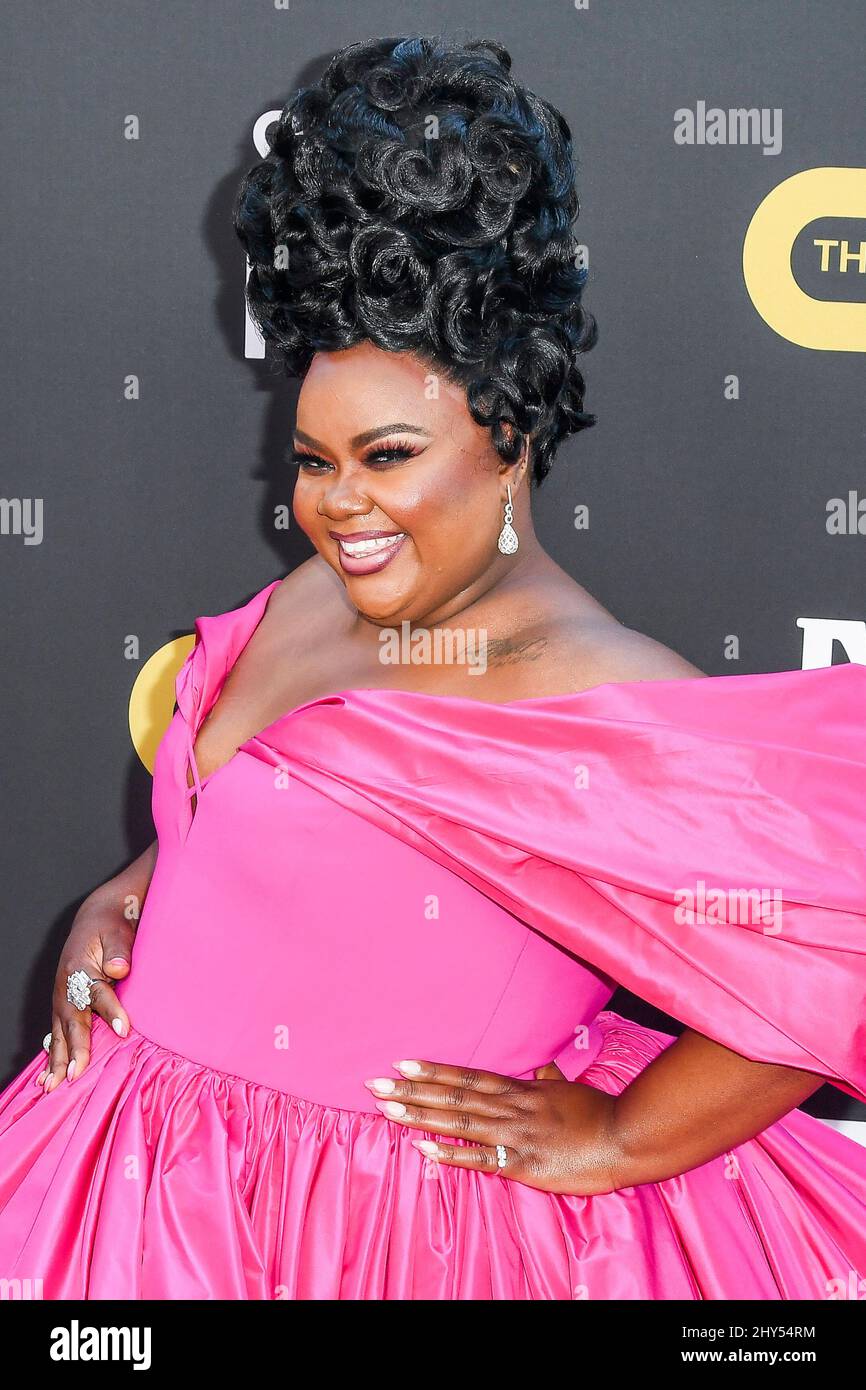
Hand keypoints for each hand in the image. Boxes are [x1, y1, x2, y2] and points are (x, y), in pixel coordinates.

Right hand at [36, 899, 134, 1093]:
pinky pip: (57, 1032)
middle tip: (75, 1076)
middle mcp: (66, 984)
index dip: (111, 1012)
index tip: (125, 1030)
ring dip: (56, 1059)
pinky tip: (49, 1075)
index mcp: (79, 966)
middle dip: (73, 1049)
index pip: (97, 993)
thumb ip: (119, 950)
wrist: (97, 917)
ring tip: (51, 1086)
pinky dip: (54, 1054)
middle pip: (70, 1021)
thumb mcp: (118, 930)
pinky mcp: (64, 1002)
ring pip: (59, 1031)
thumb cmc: (112, 924)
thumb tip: (119, 969)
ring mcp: (61, 995)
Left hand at [363, 1057, 623, 1195]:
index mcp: (520, 1089)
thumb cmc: (599, 1114)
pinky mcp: (523, 1163)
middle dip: (412, 1091)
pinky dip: (451, 1154)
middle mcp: (511, 1107)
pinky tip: (423, 1150)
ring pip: (459, 1122)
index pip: (468, 1077)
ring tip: (387, 1110)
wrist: (626, 1137)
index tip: (401, 1064)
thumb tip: (543, 1068)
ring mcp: (515, 1134)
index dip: (433, 1071)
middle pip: (453, 1096)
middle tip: (374, 1084)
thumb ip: (551, 1079)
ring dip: (420, 1116)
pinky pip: (481, 1158)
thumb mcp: (569, 1090)